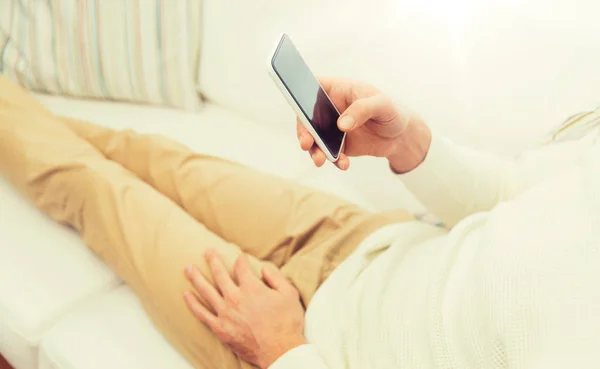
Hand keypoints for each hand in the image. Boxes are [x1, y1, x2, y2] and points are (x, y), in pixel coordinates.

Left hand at [183, 250, 306, 368]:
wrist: (280, 351)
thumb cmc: (287, 323)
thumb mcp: (289, 294)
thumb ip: (276, 278)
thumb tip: (264, 269)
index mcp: (252, 288)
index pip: (241, 267)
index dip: (240, 259)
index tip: (240, 256)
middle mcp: (235, 298)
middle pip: (220, 274)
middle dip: (213, 260)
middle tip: (207, 252)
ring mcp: (225, 313)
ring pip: (206, 290)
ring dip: (196, 278)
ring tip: (188, 269)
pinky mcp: (220, 328)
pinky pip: (201, 313)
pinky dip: (193, 303)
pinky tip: (186, 294)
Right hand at [297, 78, 430, 172]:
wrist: (401, 137)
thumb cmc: (392, 112)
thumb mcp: (382, 105)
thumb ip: (362, 109)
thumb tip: (341, 124)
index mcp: (337, 89)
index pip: (312, 86)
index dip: (300, 94)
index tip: (299, 108)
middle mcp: (329, 108)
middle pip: (307, 116)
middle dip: (304, 131)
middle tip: (306, 144)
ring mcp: (331, 127)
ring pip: (314, 138)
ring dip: (315, 150)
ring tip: (321, 161)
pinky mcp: (336, 145)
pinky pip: (328, 153)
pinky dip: (333, 160)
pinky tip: (343, 164)